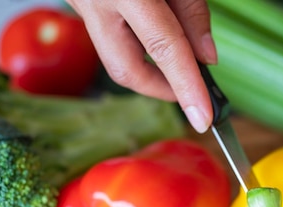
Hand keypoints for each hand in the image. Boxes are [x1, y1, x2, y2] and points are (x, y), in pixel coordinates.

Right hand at [65, 0, 215, 132]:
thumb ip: (191, 12)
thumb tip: (205, 59)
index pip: (163, 49)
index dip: (187, 87)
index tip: (204, 118)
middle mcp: (93, 2)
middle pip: (127, 71)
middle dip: (163, 87)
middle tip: (192, 90)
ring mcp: (79, 4)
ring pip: (115, 57)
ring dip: (150, 65)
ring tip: (179, 55)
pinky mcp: (77, 3)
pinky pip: (110, 36)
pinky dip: (136, 43)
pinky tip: (154, 30)